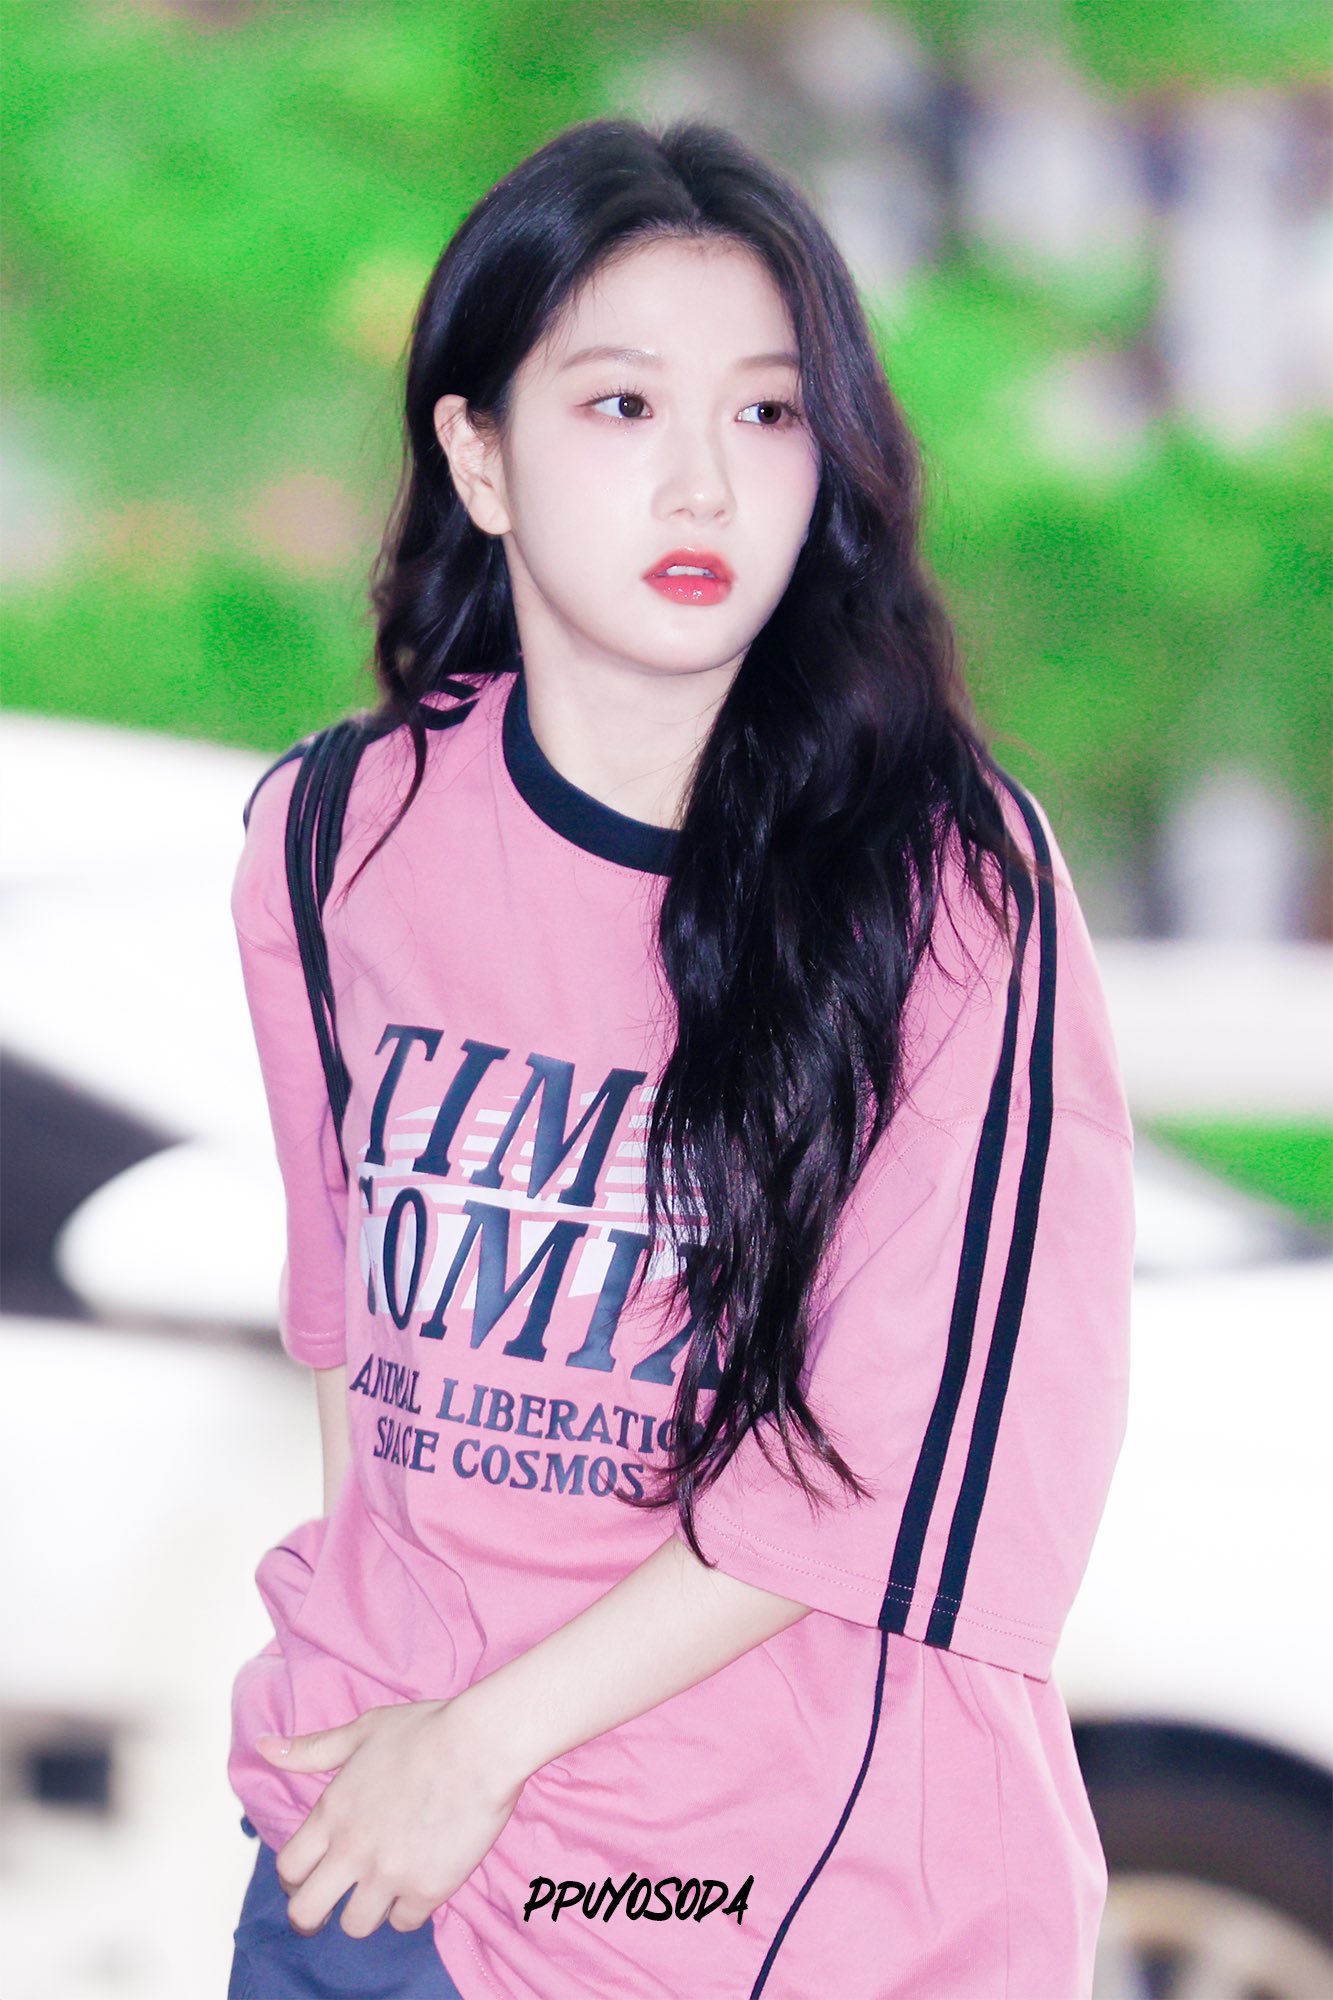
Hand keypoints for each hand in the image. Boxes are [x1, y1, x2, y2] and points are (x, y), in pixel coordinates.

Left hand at [254, 1698, 523, 1935]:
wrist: (480, 1745)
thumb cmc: (424, 1730)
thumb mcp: (362, 1730)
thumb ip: (311, 1749)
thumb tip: (262, 1746)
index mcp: (332, 1813)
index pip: (288, 1869)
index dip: (294, 1879)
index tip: (307, 1878)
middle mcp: (352, 1850)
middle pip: (306, 1913)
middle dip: (311, 1916)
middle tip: (329, 1907)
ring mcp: (388, 1874)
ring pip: (355, 1925)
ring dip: (365, 1912)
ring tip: (380, 1892)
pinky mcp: (426, 1889)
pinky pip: (404, 1923)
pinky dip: (408, 1909)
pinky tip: (417, 1885)